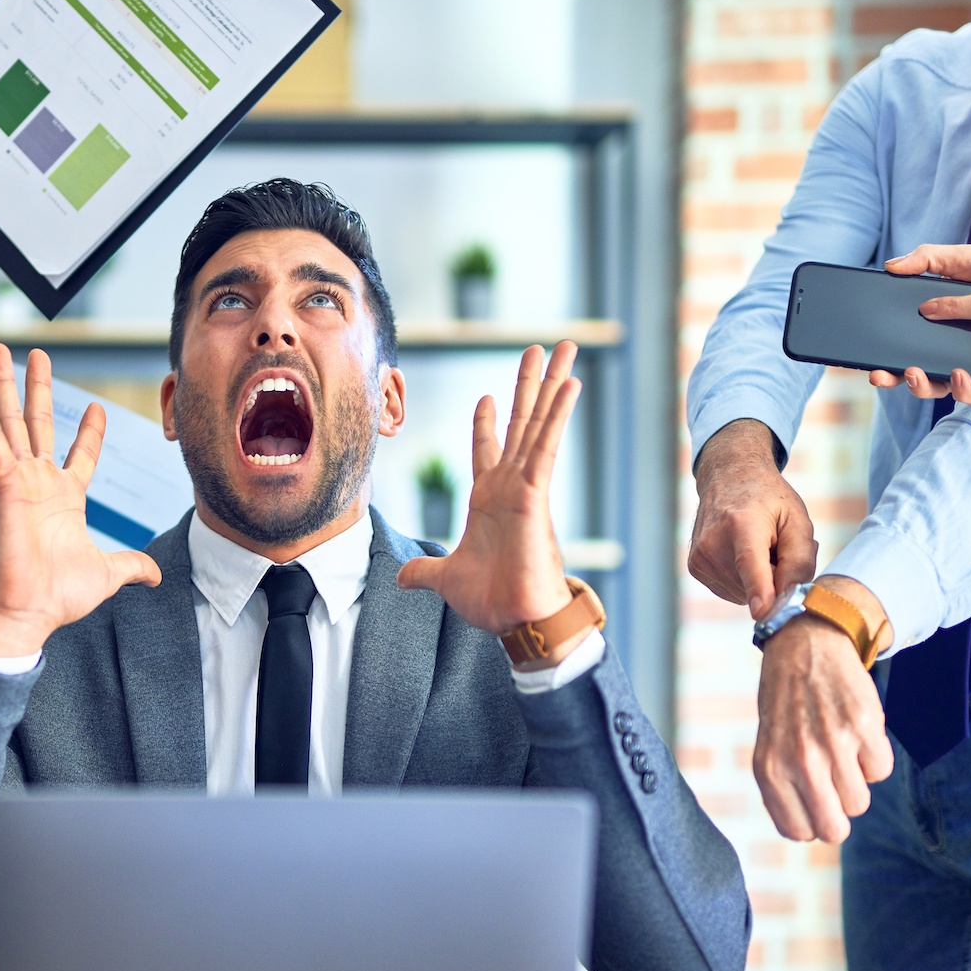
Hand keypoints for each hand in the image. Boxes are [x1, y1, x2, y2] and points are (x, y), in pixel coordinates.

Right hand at [0, 345, 160, 657]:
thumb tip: (155, 575)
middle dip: (37, 388)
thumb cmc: (56, 598)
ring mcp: (19, 478)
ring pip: (12, 419)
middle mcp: (40, 483)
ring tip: (1, 349)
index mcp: (66, 500)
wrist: (26, 610)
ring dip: (6, 384)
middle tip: (38, 355)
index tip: (97, 408)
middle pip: (39, 423)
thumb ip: (132, 565)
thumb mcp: (107, 574)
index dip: (89, 432)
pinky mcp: (1, 481)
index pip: (81, 455)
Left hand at [394, 343, 579, 652]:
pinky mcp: (536, 492)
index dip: (486, 422)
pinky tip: (570, 384)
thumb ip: (424, 572)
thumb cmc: (492, 602)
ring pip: (539, 422)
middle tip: (539, 350)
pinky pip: (548, 445)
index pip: (487, 448)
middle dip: (529, 385)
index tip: (488, 396)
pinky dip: (557, 415)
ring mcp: (525, 485)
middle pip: (522, 422)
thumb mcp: (444, 579)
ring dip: (551, 385)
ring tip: (565, 349)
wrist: (516, 621)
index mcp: (489, 499)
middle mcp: (509, 485)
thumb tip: (400, 577)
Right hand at [688, 419, 816, 619]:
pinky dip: (743, 581)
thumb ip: (800, 561)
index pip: (749, 563)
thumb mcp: (797, 521)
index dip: (758, 590)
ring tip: (758, 549)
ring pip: (743, 595)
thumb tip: (789, 601)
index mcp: (742, 524)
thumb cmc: (769, 500)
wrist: (729, 478)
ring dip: (758, 582)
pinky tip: (742, 556)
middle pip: (752, 586)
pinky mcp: (695, 568)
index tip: (762, 614)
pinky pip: (730, 591)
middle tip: (777, 550)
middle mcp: (713, 542)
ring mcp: (700, 557)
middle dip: (773, 580)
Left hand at [753, 614, 893, 842]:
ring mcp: (833, 744)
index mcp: (770, 769)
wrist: (804, 646)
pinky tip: (855, 734)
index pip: (798, 832)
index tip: (813, 804)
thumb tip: (808, 830)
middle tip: (833, 789)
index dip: (811, 822)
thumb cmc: (786, 703)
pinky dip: (873, 758)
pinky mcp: (864, 726)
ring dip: (855, 783)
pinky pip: (880, 771)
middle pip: (835, 830)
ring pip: (860, 803)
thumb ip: (783, 789)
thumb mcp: (769, 745)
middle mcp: (799, 760)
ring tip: (840, 753)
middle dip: (838, 816)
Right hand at [870, 243, 970, 402]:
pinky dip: (964, 390)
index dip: (883, 360)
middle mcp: (948, 344)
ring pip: (940, 386)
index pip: (901, 346)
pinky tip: (959, 375)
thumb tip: (891, 267)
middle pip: (915, 372)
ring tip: (917, 374)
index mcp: (934, 321)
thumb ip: (925, 260)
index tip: (869, 365)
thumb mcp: (959, 258)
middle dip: (894, 380)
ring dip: (924, 387)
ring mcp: (969, 357)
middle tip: (882, 375)